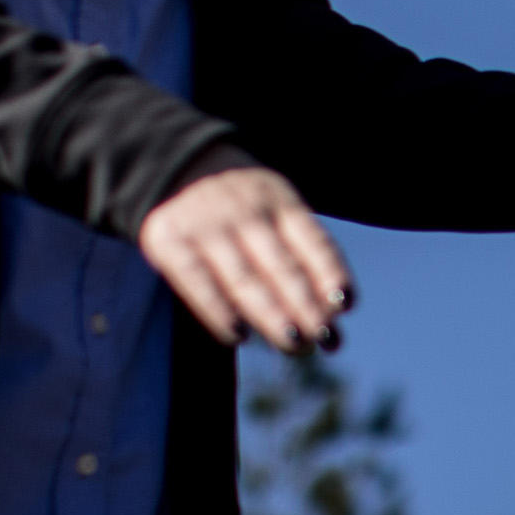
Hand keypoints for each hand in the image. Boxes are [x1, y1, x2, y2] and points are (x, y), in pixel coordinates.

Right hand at [139, 164, 352, 352]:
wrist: (175, 169)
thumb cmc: (239, 208)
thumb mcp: (273, 209)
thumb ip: (296, 251)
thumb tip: (330, 313)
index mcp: (279, 198)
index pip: (312, 241)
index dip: (330, 274)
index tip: (345, 306)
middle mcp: (245, 208)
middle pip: (282, 266)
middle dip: (308, 307)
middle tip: (327, 340)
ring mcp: (206, 223)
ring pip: (245, 280)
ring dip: (273, 316)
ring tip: (295, 345)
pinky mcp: (168, 240)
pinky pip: (198, 283)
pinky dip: (219, 312)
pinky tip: (240, 336)